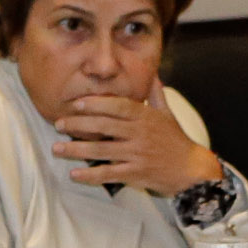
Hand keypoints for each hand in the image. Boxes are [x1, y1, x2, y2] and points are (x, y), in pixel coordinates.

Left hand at [52, 92, 218, 195]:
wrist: (190, 169)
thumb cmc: (175, 139)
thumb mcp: (167, 113)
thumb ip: (155, 93)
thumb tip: (152, 72)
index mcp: (145, 117)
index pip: (117, 106)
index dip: (96, 104)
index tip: (76, 104)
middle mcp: (139, 134)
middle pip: (104, 127)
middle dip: (78, 124)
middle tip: (58, 124)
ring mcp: (136, 154)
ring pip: (102, 151)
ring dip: (76, 150)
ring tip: (57, 148)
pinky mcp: (135, 173)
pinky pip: (109, 174)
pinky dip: (91, 175)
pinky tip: (74, 174)